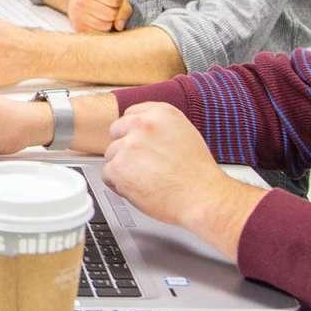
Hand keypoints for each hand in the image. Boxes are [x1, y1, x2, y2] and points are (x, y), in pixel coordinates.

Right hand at [66, 0, 130, 32]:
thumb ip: (123, 7)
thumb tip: (119, 26)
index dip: (119, 1)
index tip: (114, 0)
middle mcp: (81, 1)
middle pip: (112, 14)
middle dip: (114, 14)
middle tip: (108, 9)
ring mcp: (78, 15)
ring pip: (106, 26)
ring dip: (109, 23)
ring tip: (103, 16)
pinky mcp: (78, 27)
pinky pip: (99, 33)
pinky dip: (102, 30)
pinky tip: (97, 22)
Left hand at [100, 102, 264, 258]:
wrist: (202, 197)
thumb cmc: (198, 174)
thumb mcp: (184, 134)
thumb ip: (160, 128)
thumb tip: (141, 132)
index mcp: (160, 113)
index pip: (130, 114)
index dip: (133, 132)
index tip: (138, 144)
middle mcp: (142, 124)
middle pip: (116, 132)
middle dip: (125, 149)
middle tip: (142, 165)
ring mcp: (128, 145)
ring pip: (111, 155)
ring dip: (123, 168)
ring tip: (147, 179)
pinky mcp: (118, 167)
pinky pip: (107, 175)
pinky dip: (119, 185)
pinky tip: (139, 188)